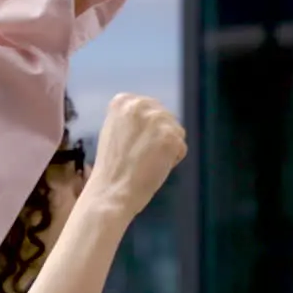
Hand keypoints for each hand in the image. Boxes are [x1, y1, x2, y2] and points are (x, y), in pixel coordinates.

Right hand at [82, 93, 185, 219]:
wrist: (111, 191)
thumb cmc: (111, 168)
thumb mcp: (114, 131)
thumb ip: (133, 120)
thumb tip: (154, 119)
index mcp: (123, 101)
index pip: (150, 107)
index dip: (145, 129)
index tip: (131, 144)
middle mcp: (140, 105)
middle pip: (165, 118)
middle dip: (157, 137)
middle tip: (138, 155)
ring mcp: (157, 120)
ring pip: (176, 132)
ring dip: (166, 148)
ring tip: (145, 161)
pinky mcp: (171, 137)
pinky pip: (181, 148)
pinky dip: (171, 161)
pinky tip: (153, 167)